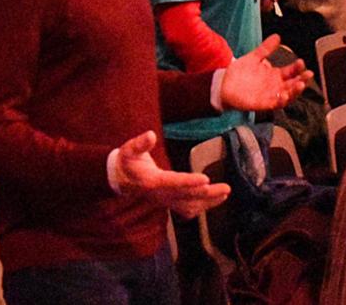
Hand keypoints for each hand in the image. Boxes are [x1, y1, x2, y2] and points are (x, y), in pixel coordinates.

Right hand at [112, 130, 228, 218]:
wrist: (120, 180)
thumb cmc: (126, 162)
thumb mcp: (128, 150)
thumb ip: (139, 143)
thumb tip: (151, 135)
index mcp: (152, 181)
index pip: (173, 182)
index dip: (189, 182)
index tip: (205, 179)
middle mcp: (160, 195)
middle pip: (187, 196)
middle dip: (207, 193)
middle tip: (225, 188)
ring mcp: (165, 201)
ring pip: (190, 205)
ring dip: (209, 202)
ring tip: (225, 194)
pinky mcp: (169, 202)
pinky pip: (188, 209)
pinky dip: (202, 207)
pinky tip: (214, 201)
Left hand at [218, 34, 310, 111]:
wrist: (224, 84)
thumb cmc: (239, 73)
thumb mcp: (254, 57)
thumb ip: (266, 48)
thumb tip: (277, 36)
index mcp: (275, 75)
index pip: (291, 72)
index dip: (298, 68)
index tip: (301, 62)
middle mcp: (275, 86)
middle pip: (293, 84)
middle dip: (302, 80)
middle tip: (308, 74)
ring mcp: (270, 95)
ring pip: (288, 95)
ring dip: (295, 91)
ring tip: (300, 84)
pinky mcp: (263, 104)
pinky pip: (275, 104)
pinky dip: (281, 100)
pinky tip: (285, 95)